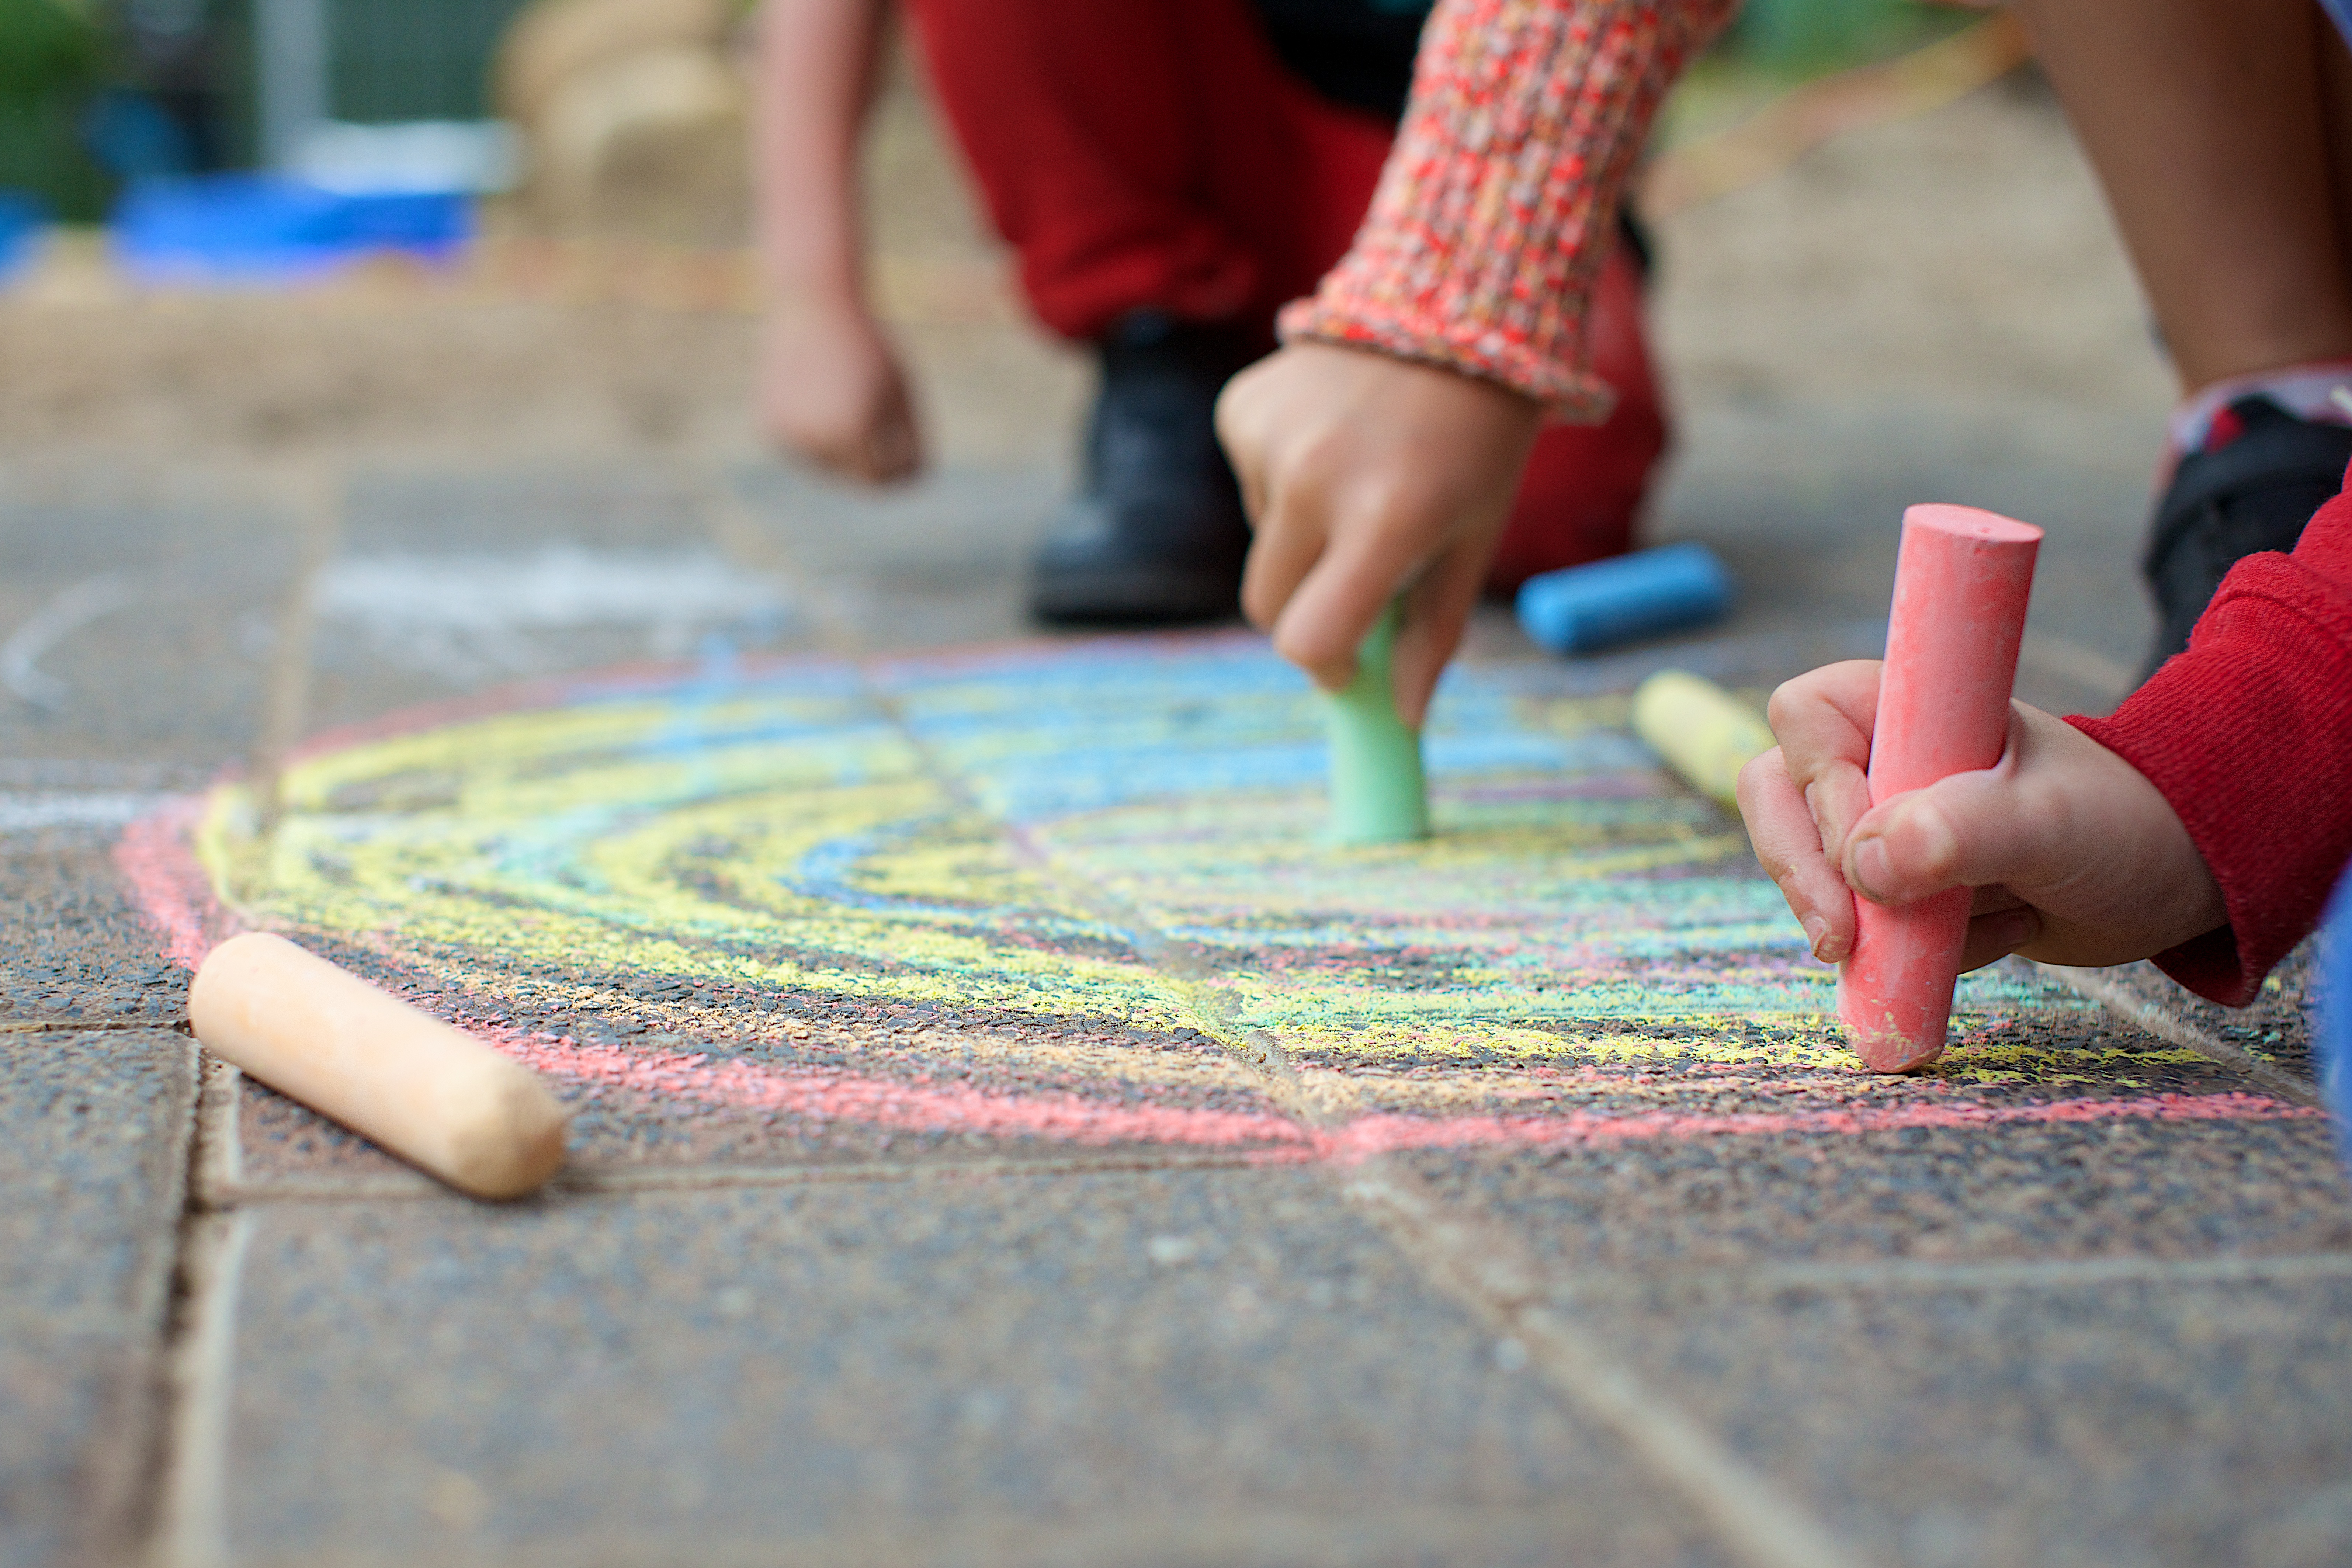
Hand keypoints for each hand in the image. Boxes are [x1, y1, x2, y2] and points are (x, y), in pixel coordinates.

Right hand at [760, 295, 921, 483]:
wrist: (816, 302)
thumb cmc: (870, 346)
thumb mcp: (903, 392)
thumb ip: (911, 440)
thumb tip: (909, 480)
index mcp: (854, 434)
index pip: (882, 482)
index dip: (901, 475)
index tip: (911, 455)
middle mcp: (817, 441)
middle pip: (853, 476)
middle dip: (871, 459)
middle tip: (881, 421)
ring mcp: (788, 435)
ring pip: (826, 465)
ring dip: (844, 446)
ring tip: (850, 400)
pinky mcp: (770, 425)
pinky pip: (803, 446)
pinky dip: (816, 432)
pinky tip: (821, 397)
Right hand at [1215, 342, 1540, 725]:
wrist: (1453, 300)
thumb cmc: (1476, 436)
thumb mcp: (1473, 536)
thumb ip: (1434, 632)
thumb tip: (1402, 719)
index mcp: (1386, 518)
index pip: (1308, 640)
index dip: (1325, 667)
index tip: (1347, 667)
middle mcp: (1315, 479)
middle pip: (1269, 604)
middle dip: (1308, 610)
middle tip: (1358, 579)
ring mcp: (1269, 439)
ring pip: (1262, 540)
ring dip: (1303, 534)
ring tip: (1363, 474)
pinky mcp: (1241, 409)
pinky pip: (1250, 482)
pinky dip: (1285, 479)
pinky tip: (1333, 437)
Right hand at [1736, 660, 2226, 970]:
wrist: (2168, 880)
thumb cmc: (2117, 824)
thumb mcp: (2050, 823)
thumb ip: (1963, 832)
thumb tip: (1866, 864)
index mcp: (1907, 705)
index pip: (1805, 719)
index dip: (1819, 788)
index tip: (1865, 857)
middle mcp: (1880, 756)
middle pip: (1777, 799)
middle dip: (1806, 874)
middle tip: (1841, 941)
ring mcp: (1882, 822)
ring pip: (1811, 872)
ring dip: (1877, 921)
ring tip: (1977, 923)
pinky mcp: (1896, 886)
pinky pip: (1861, 925)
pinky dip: (1913, 950)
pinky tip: (1996, 931)